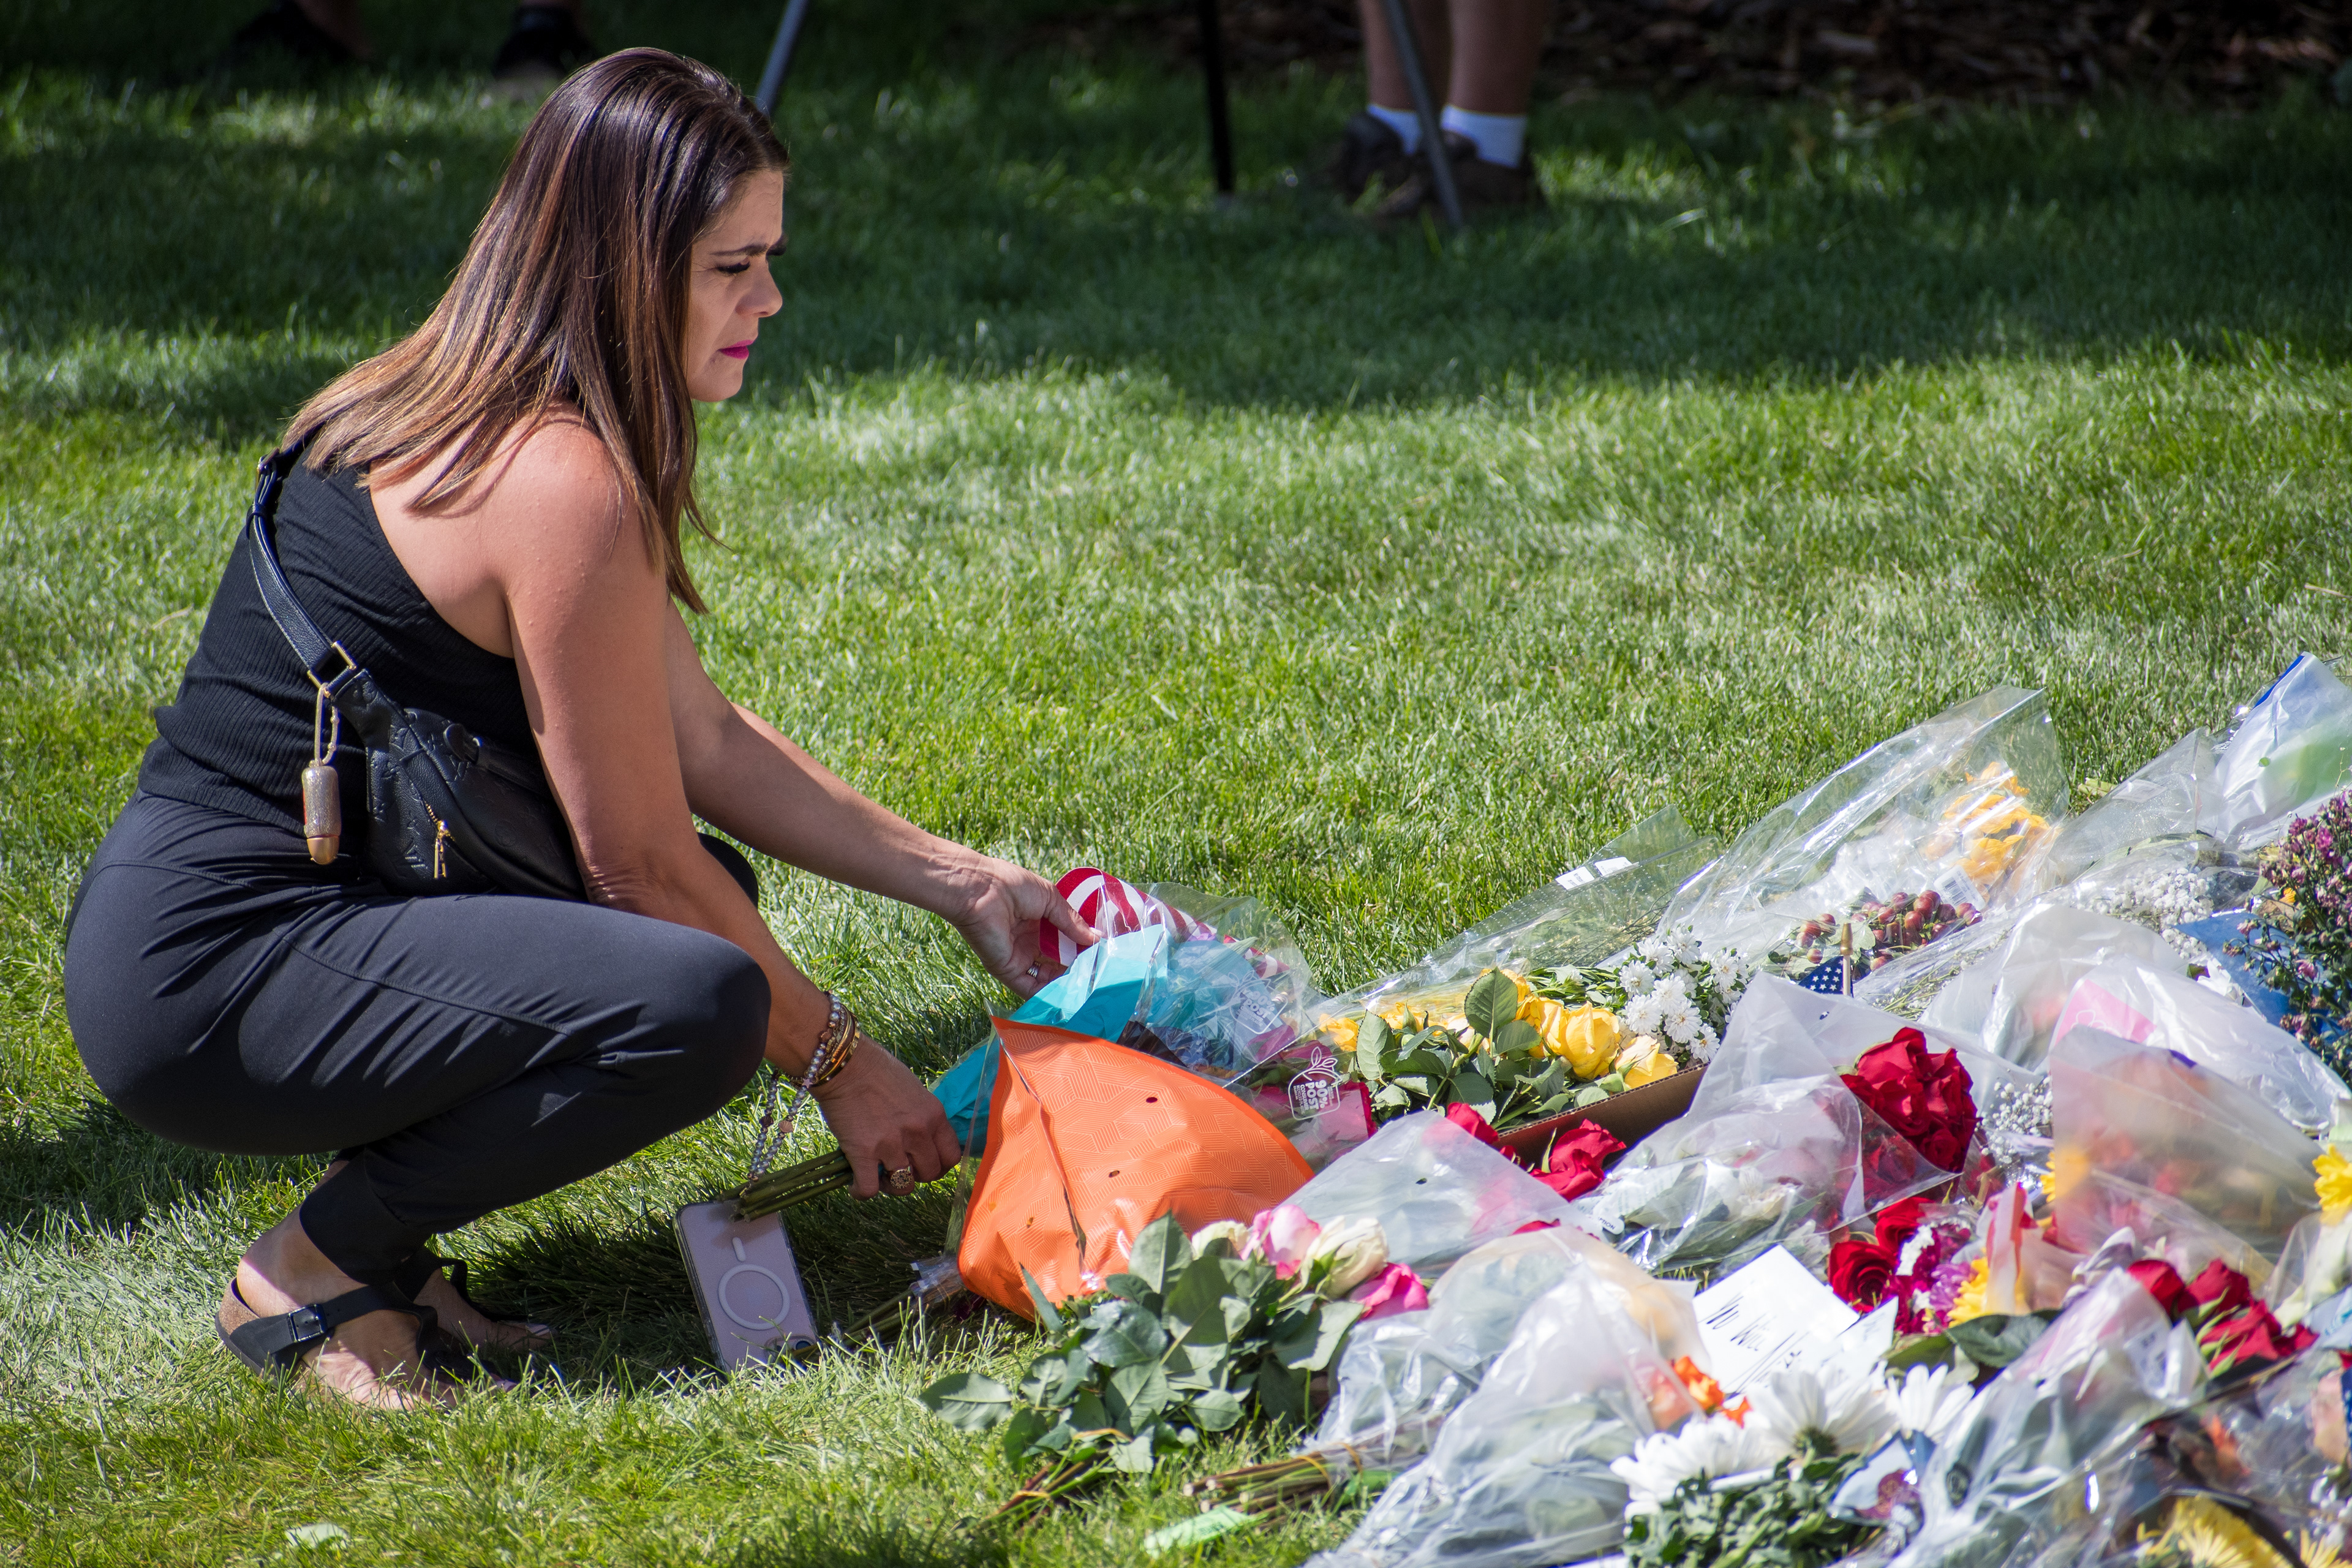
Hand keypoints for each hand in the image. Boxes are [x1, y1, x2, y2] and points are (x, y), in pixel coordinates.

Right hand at [812, 1038, 961, 1197]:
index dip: (939, 1166)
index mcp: (933, 1115)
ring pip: (903, 1186)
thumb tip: (922, 1140)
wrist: (844, 1064)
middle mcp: (918, 1132)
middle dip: (916, 1175)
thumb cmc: (877, 1071)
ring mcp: (891, 1144)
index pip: (952, 1156)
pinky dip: (861, 1191)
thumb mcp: (914, 1091)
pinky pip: (868, 1189)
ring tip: (879, 1175)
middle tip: (899, 1166)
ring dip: (891, 1185)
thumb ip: (922, 1117)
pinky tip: (855, 1184)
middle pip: (929, 1174)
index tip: (925, 1164)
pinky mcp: (863, 1153)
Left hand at [935, 851, 1097, 998]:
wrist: (980, 890)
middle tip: (1100, 974)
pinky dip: (1049, 994)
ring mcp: (1019, 958)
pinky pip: (1031, 988)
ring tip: (1090, 986)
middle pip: (1058, 961)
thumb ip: (1072, 921)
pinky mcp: (1009, 971)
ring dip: (1067, 983)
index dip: (1083, 948)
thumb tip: (1097, 939)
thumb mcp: (1050, 899)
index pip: (1065, 941)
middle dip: (1078, 968)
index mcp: (1038, 922)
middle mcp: (1029, 942)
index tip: (1103, 955)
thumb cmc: (1012, 886)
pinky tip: (1069, 996)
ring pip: (1047, 977)